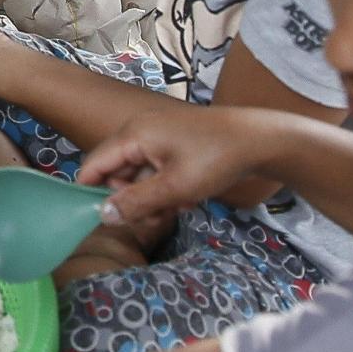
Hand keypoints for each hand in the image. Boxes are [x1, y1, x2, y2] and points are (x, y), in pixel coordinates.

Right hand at [77, 103, 281, 229]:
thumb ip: (136, 202)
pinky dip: (167, 187)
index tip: (101, 220)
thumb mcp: (175, 187)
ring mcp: (158, 135)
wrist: (261, 140)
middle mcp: (140, 131)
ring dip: (153, 196)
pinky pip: (157, 169)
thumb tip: (103, 216)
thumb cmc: (216, 158)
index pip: (94, 165)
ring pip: (139, 175)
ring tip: (179, 205)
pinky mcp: (174, 142)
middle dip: (132, 199)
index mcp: (133, 135)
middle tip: (156, 216)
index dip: (92, 193)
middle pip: (117, 173)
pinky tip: (188, 196)